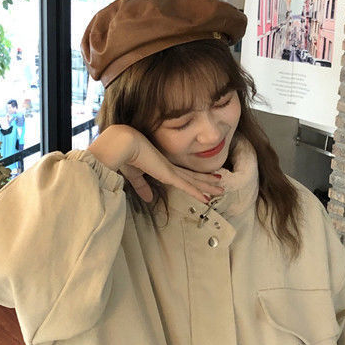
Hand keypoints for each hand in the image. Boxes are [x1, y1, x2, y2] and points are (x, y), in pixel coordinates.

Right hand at [88, 124, 223, 204]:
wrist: (122, 145)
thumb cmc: (124, 157)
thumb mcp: (134, 175)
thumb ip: (142, 186)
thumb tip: (148, 198)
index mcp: (162, 166)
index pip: (182, 174)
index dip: (194, 178)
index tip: (206, 179)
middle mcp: (170, 168)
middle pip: (192, 176)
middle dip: (207, 181)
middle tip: (220, 185)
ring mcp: (171, 171)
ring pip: (194, 181)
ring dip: (207, 187)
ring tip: (222, 190)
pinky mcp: (168, 175)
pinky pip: (186, 186)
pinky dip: (197, 193)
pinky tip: (207, 199)